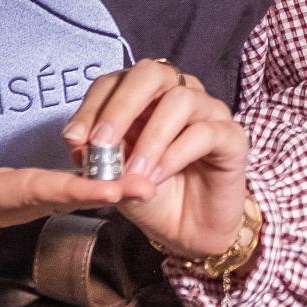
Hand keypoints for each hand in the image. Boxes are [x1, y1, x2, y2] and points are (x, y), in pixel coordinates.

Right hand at [0, 134, 152, 264]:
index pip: (34, 190)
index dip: (74, 190)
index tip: (114, 188)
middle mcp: (6, 204)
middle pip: (64, 198)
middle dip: (107, 192)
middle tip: (154, 183)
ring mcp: (14, 203)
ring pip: (67, 196)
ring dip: (107, 189)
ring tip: (153, 178)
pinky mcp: (18, 197)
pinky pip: (60, 192)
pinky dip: (91, 184)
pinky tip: (122, 171)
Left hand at [64, 59, 252, 262]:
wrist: (188, 233)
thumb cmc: (154, 197)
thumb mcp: (115, 178)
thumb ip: (99, 157)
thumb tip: (79, 141)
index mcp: (146, 98)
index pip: (116, 81)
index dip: (92, 105)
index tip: (74, 138)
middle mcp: (179, 95)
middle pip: (151, 74)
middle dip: (120, 107)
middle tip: (101, 143)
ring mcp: (209, 112)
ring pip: (179, 100)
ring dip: (149, 138)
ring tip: (133, 173)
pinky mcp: (232, 136)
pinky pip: (204, 133)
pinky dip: (174, 155)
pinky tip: (157, 177)